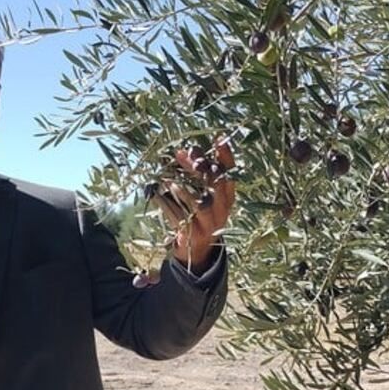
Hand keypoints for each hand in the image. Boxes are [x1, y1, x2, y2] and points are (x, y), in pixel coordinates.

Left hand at [154, 137, 235, 270]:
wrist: (198, 250)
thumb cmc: (199, 215)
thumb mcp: (203, 194)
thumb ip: (196, 174)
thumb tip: (182, 151)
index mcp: (228, 198)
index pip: (231, 175)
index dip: (226, 158)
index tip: (219, 139)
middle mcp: (222, 211)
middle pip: (215, 187)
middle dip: (200, 169)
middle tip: (184, 154)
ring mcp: (209, 225)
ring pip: (200, 206)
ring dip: (184, 191)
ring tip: (170, 180)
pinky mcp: (193, 235)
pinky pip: (181, 219)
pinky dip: (168, 206)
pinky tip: (157, 196)